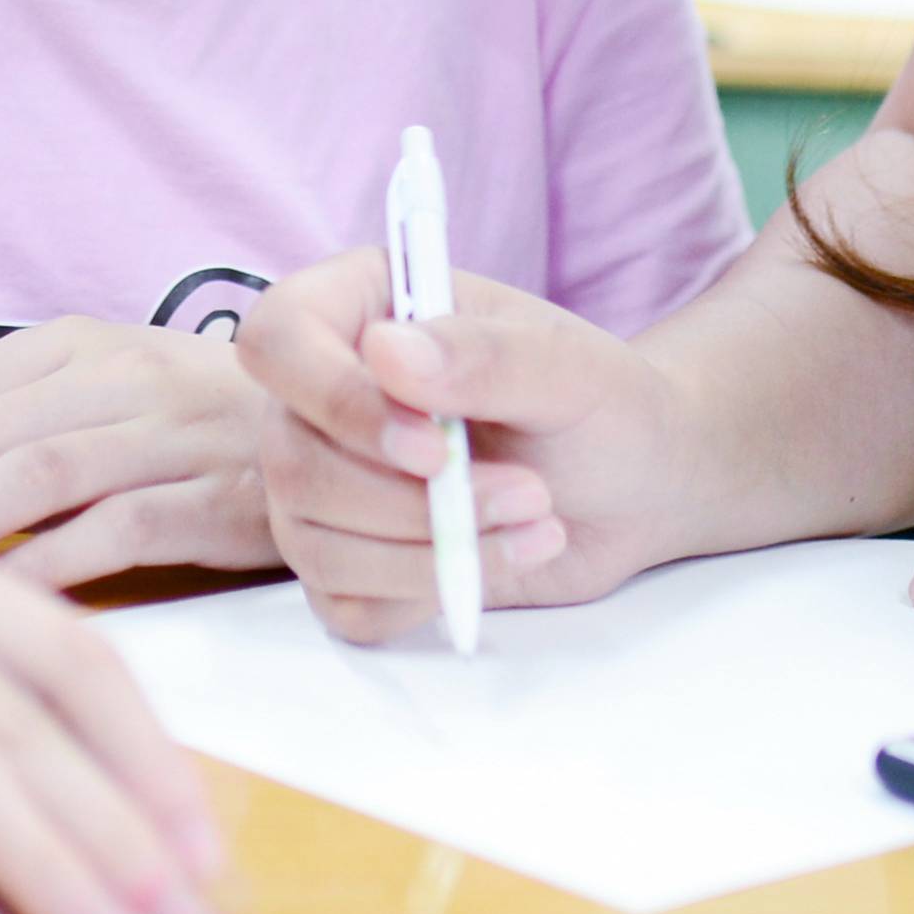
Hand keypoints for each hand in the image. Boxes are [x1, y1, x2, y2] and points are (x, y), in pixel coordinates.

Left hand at [0, 320, 279, 586]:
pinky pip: (117, 530)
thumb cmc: (197, 428)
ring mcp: (168, 429)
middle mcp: (112, 372)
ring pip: (29, 476)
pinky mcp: (218, 491)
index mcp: (68, 344)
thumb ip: (8, 425)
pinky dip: (47, 566)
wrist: (355, 420)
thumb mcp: (100, 399)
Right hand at [236, 249, 695, 641]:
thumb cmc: (602, 405)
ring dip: (427, 554)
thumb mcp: (570, 369)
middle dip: (409, 502)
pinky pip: (346, 604)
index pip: (276, 340)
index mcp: (360, 309)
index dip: (333, 399)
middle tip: (527, 492)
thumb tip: (386, 352)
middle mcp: (324, 396)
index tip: (432, 447)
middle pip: (292, 461)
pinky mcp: (351, 563)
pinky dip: (424, 597)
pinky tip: (495, 563)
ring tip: (533, 524)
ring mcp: (327, 485)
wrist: (637, 487)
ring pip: (313, 543)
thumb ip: (484, 357)